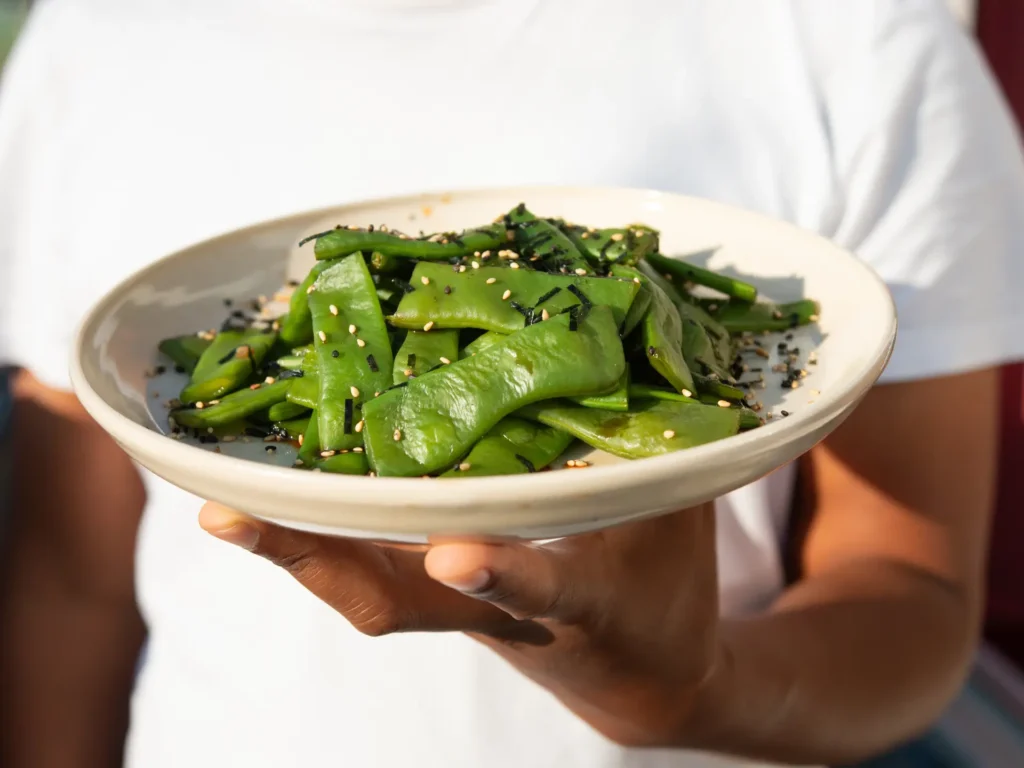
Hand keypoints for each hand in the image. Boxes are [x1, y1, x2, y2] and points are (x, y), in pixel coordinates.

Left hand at [198, 501, 720, 746]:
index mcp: (580, 603)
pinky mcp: (442, 592)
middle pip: (397, 601)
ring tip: (223, 506)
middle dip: (319, 560)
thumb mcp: (680, 521)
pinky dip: (320, 532)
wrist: (639, 677)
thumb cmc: (663, 589)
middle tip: (230, 518)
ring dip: (296, 549)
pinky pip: (371, 564)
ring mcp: (461, 606)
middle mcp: (499, 611)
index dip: (502, 573)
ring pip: (368, 588)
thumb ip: (656, 454)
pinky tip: (269, 492)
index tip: (455, 553)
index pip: (541, 589)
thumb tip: (634, 353)